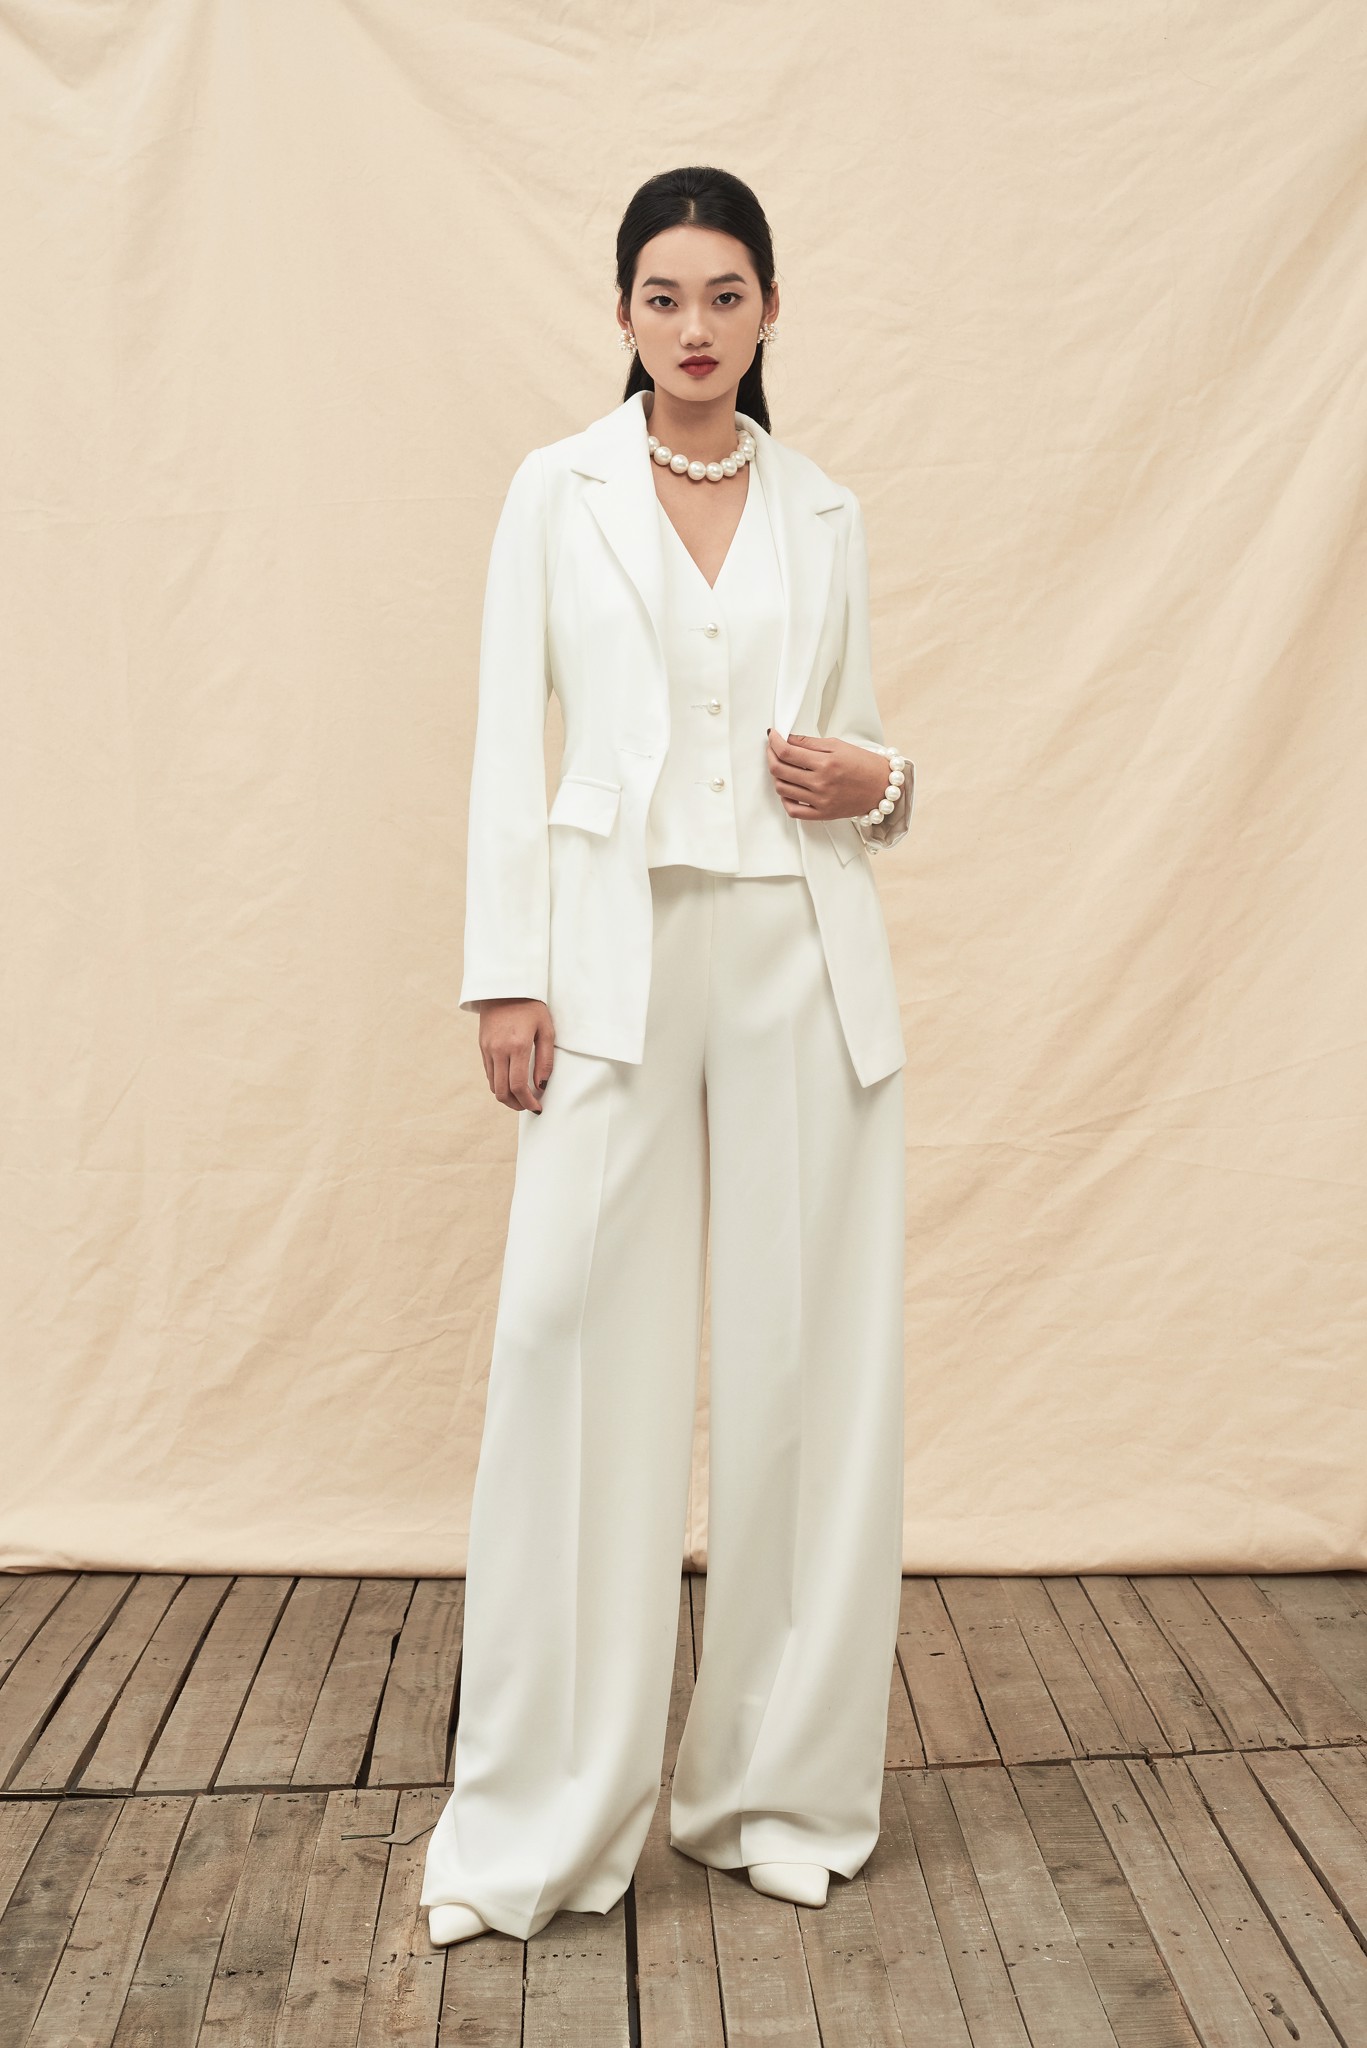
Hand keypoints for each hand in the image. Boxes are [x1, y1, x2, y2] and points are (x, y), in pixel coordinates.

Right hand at [476, 998, 554, 1111]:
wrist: (505, 986)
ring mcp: (487, 1049)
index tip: (538, 1108)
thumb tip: (541, 1086)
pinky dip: (499, 1083)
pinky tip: (511, 1082)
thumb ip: (545, 1060)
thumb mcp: (546, 1030)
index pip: (519, 1086)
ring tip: (522, 1097)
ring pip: (493, 1085)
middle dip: (516, 1105)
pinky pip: (489, 1073)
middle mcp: (498, 1050)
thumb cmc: (531, 1006)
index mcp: (517, 1046)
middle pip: (502, 1092)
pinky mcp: (482, 1046)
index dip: (528, 1103)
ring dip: (507, 1097)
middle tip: (529, 1106)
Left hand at [766, 730, 896, 821]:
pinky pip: (793, 810)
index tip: (772, 735)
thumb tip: (787, 739)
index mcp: (825, 763)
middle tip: (772, 749)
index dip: (774, 741)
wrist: (882, 787)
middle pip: (779, 770)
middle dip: (770, 755)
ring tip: (782, 767)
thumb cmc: (863, 764)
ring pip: (782, 789)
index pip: (787, 752)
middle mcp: (820, 783)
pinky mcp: (822, 814)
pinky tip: (788, 789)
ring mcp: (820, 801)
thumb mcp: (838, 745)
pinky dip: (784, 799)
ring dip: (776, 775)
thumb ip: (810, 743)